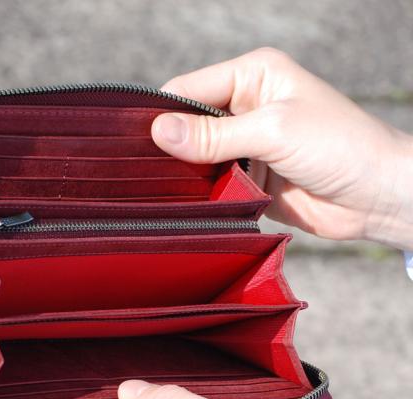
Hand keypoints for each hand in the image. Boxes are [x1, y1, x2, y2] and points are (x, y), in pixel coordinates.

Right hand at [151, 47, 412, 250]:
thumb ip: (214, 134)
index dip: (162, 114)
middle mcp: (246, 107)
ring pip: (196, 158)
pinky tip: (189, 205)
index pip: (188, 89)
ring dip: (186, 174)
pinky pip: (211, 185)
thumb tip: (159, 131)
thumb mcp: (273, 131)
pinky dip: (201, 195)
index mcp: (253, 77)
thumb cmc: (340, 147)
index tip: (137, 145)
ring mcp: (246, 145)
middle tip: (147, 172)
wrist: (377, 196)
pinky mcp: (248, 178)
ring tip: (166, 191)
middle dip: (171, 147)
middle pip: (188, 124)